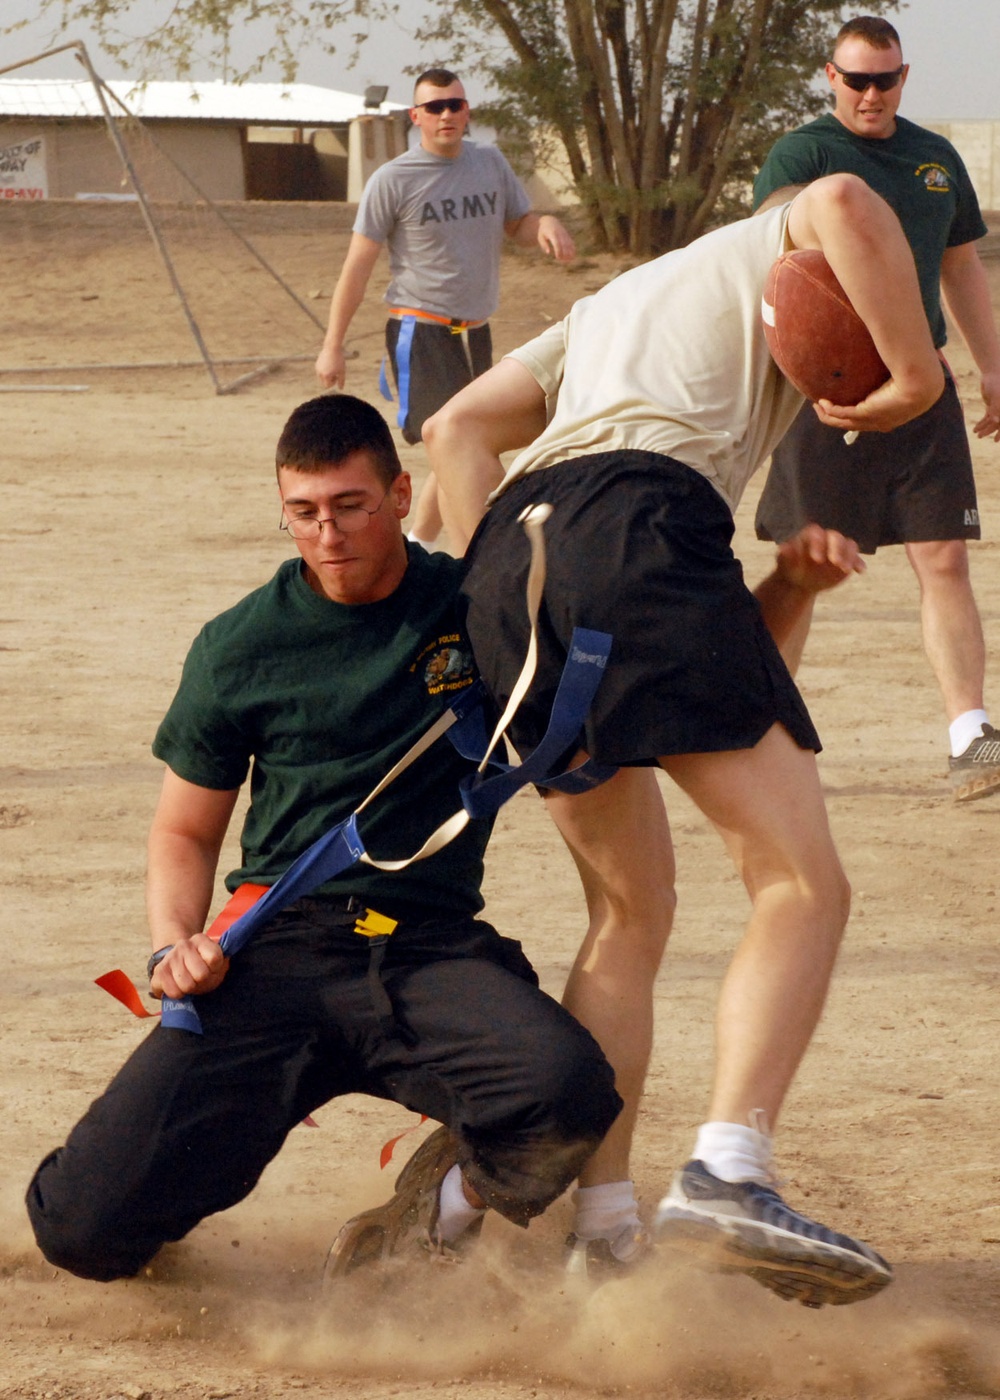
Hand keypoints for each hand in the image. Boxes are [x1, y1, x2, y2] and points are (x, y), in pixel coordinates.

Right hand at [150, 934, 229, 999]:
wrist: (175, 965)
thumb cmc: (201, 967)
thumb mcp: (217, 963)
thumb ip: (223, 963)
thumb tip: (222, 965)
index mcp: (200, 940)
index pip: (214, 958)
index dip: (216, 970)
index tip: (213, 969)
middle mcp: (184, 945)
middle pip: (201, 974)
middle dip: (203, 982)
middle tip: (200, 979)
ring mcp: (169, 958)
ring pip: (187, 985)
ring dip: (191, 989)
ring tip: (189, 982)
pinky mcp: (158, 973)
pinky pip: (174, 992)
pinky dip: (179, 994)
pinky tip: (178, 986)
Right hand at [315, 343, 346, 389]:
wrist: (332, 348)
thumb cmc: (339, 360)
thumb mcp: (342, 371)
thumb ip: (341, 381)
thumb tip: (340, 388)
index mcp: (326, 376)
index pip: (327, 386)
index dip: (333, 383)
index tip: (337, 376)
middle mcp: (320, 373)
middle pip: (323, 383)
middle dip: (329, 380)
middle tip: (335, 372)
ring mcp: (317, 369)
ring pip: (322, 378)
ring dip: (327, 376)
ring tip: (332, 368)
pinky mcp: (316, 365)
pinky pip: (320, 372)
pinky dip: (325, 371)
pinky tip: (330, 364)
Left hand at [537, 215, 575, 262]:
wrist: (550, 221)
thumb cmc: (543, 231)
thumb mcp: (540, 237)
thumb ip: (544, 245)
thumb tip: (548, 252)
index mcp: (552, 233)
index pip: (557, 243)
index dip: (558, 251)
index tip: (558, 257)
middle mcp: (560, 233)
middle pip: (564, 244)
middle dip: (565, 253)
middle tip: (563, 261)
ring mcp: (564, 234)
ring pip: (569, 244)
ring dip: (569, 253)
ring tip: (568, 260)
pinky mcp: (567, 236)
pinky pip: (571, 243)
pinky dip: (572, 249)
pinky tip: (572, 257)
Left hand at [774, 524, 864, 594]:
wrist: (799, 581)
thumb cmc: (790, 568)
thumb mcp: (785, 562)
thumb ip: (785, 554)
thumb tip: (783, 548)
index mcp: (811, 536)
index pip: (816, 534)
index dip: (817, 545)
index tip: (815, 559)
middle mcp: (827, 539)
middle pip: (836, 537)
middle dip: (837, 549)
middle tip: (835, 562)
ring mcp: (839, 548)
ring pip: (849, 545)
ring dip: (849, 556)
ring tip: (845, 569)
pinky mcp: (847, 559)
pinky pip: (856, 558)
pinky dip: (858, 563)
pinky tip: (860, 571)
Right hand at [812, 368, 944, 433]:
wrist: (921, 382)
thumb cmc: (918, 375)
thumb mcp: (906, 374)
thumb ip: (898, 369)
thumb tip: (895, 351)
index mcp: (891, 415)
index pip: (870, 420)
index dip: (854, 415)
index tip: (845, 405)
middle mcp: (880, 423)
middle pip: (852, 424)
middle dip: (836, 418)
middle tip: (824, 408)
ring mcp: (872, 421)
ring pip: (843, 423)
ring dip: (828, 415)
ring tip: (818, 406)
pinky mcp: (865, 414)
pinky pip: (841, 415)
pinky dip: (830, 410)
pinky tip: (821, 402)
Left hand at [973, 369, 999, 440]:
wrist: (992, 372)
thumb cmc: (996, 382)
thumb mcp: (996, 395)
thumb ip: (996, 408)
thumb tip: (995, 421)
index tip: (996, 440)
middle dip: (992, 431)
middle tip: (983, 437)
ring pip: (993, 421)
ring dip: (985, 427)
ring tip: (976, 433)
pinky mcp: (993, 405)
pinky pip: (989, 416)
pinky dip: (983, 422)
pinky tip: (975, 428)